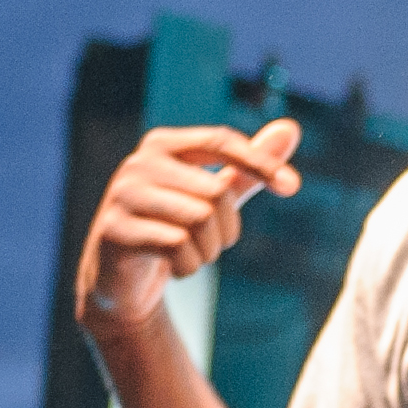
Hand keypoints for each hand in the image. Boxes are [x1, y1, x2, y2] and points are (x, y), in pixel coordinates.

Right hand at [74, 120, 301, 338]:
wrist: (122, 279)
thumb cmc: (173, 228)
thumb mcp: (214, 196)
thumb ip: (249, 165)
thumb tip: (291, 127)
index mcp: (162, 145)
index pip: (220, 141)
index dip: (260, 162)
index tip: (292, 186)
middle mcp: (138, 164)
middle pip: (216, 191)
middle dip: (227, 227)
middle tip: (211, 243)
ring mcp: (122, 196)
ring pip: (200, 219)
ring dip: (209, 249)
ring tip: (190, 254)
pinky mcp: (115, 231)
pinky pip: (178, 246)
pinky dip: (190, 265)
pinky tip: (174, 268)